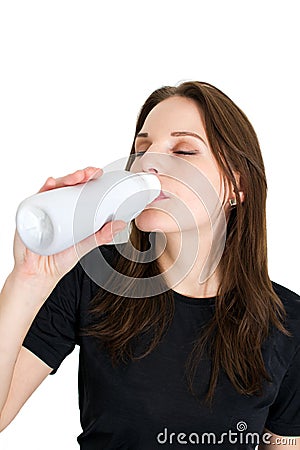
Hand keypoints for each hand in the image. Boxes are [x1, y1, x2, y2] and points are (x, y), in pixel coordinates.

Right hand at [12, 167, 126, 283]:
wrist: (38, 274)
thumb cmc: (59, 259)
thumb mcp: (84, 246)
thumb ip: (101, 236)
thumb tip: (120, 224)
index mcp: (70, 211)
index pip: (80, 191)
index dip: (89, 180)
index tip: (98, 174)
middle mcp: (56, 207)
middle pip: (68, 186)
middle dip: (79, 176)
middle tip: (90, 174)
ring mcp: (43, 209)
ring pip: (54, 188)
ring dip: (65, 179)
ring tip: (76, 178)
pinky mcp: (30, 214)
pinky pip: (36, 198)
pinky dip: (44, 189)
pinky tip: (51, 184)